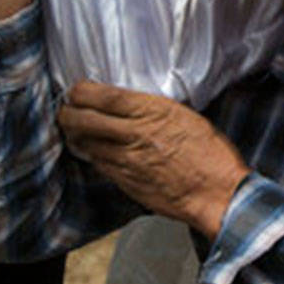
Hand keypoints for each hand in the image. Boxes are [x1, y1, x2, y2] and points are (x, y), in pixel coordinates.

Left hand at [59, 82, 250, 238]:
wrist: (217, 194)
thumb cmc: (211, 155)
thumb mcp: (186, 118)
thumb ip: (155, 111)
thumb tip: (133, 105)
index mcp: (153, 112)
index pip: (104, 96)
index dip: (82, 92)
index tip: (76, 90)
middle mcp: (135, 135)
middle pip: (85, 120)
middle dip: (68, 113)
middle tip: (66, 110)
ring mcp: (127, 161)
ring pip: (87, 144)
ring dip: (77, 136)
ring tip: (76, 130)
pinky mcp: (126, 182)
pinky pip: (100, 165)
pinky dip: (94, 156)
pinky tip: (97, 151)